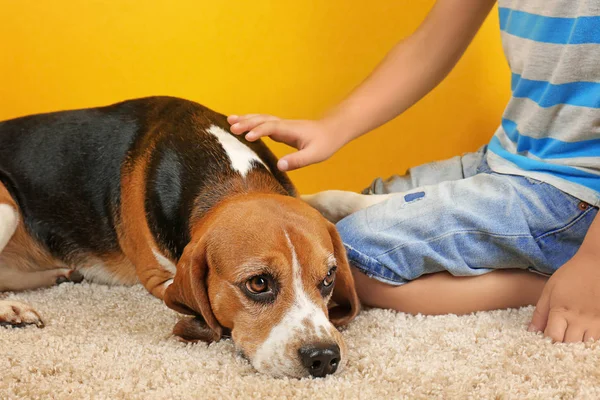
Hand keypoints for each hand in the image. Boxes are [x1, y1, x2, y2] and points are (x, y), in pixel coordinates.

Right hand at [228, 114, 343, 170]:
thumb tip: (279, 166)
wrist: (332, 131)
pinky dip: (251, 123)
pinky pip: (263, 124)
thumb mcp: (315, 155)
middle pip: (262, 120)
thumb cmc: (325, 143)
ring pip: (261, 119)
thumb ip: (297, 160)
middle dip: (247, 122)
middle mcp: (284, 125)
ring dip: (246, 119)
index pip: (271, 128)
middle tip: (231, 126)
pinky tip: (242, 126)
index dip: (259, 131)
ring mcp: (282, 125)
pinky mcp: (281, 129)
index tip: (247, 137)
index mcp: (291, 130)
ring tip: (230, 120)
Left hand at [529, 249, 599, 341]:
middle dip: (561, 348)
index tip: (543, 344)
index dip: (547, 343)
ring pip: (585, 345)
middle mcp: (578, 319)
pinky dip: (590, 342)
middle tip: (556, 347)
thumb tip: (531, 331)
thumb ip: (540, 312)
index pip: (552, 336)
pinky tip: (584, 339)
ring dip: (576, 347)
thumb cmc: (571, 275)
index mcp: (561, 310)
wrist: (597, 263)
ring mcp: (595, 321)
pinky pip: (597, 340)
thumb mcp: (550, 289)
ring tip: (569, 345)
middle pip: (568, 344)